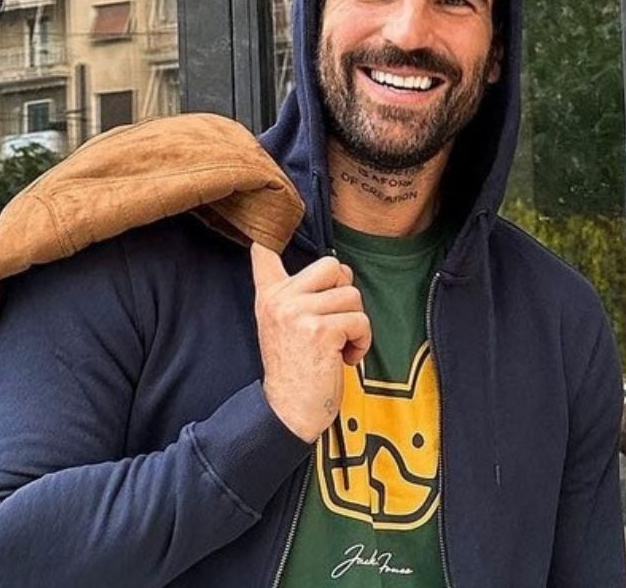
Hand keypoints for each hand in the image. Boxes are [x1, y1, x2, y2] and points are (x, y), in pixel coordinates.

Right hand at [250, 243, 371, 442]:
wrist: (288, 412)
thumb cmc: (295, 370)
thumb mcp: (282, 326)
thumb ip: (295, 295)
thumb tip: (336, 267)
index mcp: (269, 296)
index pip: (264, 253)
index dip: (270, 232)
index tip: (276, 213)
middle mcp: (280, 299)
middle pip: (333, 266)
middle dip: (346, 294)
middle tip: (336, 322)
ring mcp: (299, 313)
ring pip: (352, 295)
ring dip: (356, 324)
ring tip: (340, 346)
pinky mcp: (321, 330)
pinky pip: (359, 320)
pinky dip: (361, 341)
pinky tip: (345, 357)